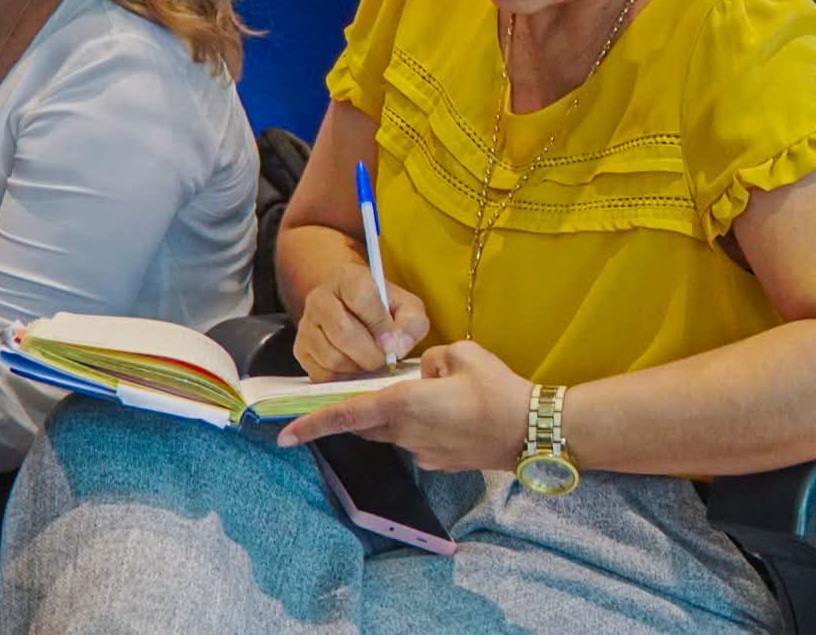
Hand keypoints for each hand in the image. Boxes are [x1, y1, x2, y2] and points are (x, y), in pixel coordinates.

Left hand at [277, 341, 531, 472]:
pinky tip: (454, 413)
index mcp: (405, 404)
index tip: (285, 435)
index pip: (349, 414)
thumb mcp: (463, 353)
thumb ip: (432, 360)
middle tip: (378, 391)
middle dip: (365, 409)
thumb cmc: (496, 389)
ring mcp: (422, 453)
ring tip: (438, 396)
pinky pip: (418, 440)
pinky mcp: (439, 462)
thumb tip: (425, 373)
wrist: (530, 431)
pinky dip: (423, 426)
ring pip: (394, 431)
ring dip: (400, 415)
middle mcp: (406, 434)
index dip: (314, 424)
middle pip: (369, 423)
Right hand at [293, 264, 428, 380]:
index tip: (394, 342)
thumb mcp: (407, 308)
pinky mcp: (300, 349)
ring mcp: (305, 324)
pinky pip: (321, 373)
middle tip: (384, 359)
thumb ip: (411, 324)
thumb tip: (395, 348)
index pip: (362, 297)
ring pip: (332, 357)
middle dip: (371, 354)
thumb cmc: (384, 309)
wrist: (353, 309)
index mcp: (347, 277)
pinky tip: (354, 366)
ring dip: (358, 368)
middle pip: (343, 333)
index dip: (382, 325)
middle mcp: (319, 298)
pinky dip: (343, 377)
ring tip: (370, 360)